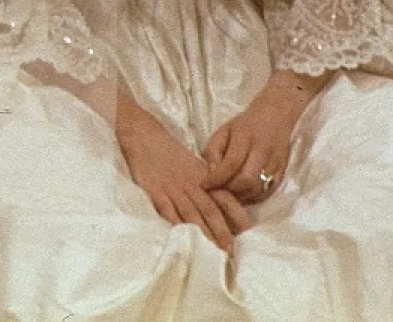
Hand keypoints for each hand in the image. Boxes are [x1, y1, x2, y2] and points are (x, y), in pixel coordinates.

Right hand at [116, 97, 248, 251]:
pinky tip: (182, 238)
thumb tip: (227, 210)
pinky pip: (167, 210)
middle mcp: (192, 185)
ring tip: (212, 253)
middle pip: (210, 211)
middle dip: (222, 233)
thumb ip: (209, 186)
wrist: (145, 137)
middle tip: (231, 253)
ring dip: (203, 234)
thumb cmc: (171, 156)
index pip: (225, 198)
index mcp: (204, 179)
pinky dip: (175, 224)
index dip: (236, 216)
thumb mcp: (195, 168)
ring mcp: (173, 188)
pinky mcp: (155, 191)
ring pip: (192, 214)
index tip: (247, 233)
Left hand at [202, 69, 328, 203]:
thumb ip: (213, 150)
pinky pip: (267, 192)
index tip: (204, 185)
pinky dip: (252, 197)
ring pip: (257, 189)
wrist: (275, 116)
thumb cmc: (245, 125)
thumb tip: (211, 172)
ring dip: (240, 196)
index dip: (216, 178)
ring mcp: (275, 163)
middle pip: (246, 180)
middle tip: (217, 191)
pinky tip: (242, 193)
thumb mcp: (223, 130)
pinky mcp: (282, 172)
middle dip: (229, 190)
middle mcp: (262, 151)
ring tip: (228, 193)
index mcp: (245, 137)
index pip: (231, 163)